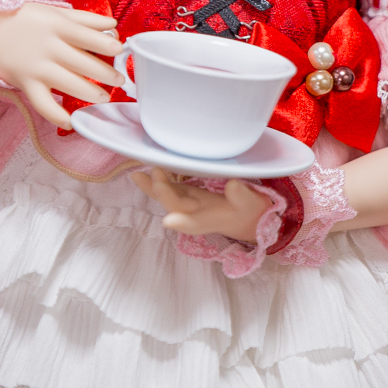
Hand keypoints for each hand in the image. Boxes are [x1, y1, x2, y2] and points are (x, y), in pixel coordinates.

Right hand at [0, 1, 121, 124]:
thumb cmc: (22, 19)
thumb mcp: (53, 11)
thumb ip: (84, 18)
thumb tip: (113, 26)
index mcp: (58, 26)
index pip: (90, 37)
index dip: (108, 45)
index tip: (120, 50)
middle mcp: (49, 47)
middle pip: (85, 63)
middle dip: (107, 74)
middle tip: (119, 80)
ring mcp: (37, 67)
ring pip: (70, 84)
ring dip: (91, 93)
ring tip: (104, 97)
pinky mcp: (25, 83)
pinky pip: (43, 104)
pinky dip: (57, 116)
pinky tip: (71, 122)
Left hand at [133, 166, 270, 240]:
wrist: (245, 215)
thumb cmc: (249, 210)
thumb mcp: (250, 204)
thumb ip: (242, 196)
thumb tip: (232, 184)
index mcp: (209, 219)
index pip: (194, 222)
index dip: (181, 222)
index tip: (169, 221)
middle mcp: (193, 213)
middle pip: (174, 206)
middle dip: (163, 192)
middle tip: (156, 173)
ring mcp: (187, 202)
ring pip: (166, 196)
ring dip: (152, 186)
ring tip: (137, 174)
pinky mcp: (185, 192)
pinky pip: (168, 186)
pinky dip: (158, 178)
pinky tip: (148, 164)